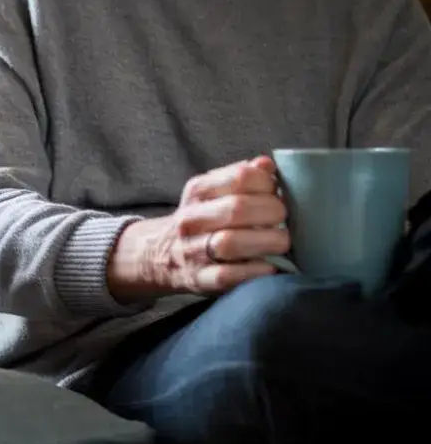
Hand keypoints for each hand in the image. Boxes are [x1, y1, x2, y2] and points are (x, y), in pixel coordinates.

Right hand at [107, 156, 290, 300]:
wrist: (160, 255)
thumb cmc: (201, 221)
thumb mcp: (213, 191)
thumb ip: (240, 176)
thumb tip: (267, 165)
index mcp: (198, 191)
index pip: (240, 177)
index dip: (267, 183)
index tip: (276, 192)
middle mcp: (191, 219)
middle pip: (237, 209)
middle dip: (273, 212)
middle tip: (283, 219)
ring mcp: (192, 251)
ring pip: (230, 243)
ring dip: (266, 242)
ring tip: (281, 242)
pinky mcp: (198, 279)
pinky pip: (228, 276)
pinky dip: (255, 271)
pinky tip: (270, 266)